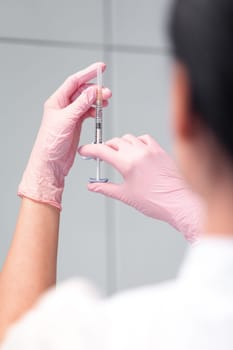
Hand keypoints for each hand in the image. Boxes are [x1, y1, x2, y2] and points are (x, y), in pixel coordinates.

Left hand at [18, 62, 111, 209]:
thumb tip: (92, 92)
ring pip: (86, 102)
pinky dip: (95, 111)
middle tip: (106, 92)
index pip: (74, 82)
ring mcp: (71, 116)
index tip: (100, 68)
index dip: (87, 73)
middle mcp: (63, 107)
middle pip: (82, 91)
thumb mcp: (66, 120)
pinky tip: (99, 111)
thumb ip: (80, 105)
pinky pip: (87, 112)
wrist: (51, 162)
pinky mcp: (76, 124)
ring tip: (106, 101)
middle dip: (95, 89)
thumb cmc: (50, 143)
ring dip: (96, 100)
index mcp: (56, 102)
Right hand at [79, 134, 203, 241]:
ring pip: (129, 138)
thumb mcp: (125, 195)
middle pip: (114, 142)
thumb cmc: (156, 201)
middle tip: (100, 155)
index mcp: (128, 164)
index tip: (84, 151)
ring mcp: (150, 150)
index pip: (102, 151)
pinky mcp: (160, 151)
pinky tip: (136, 150)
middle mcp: (139, 153)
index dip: (90, 149)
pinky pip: (145, 138)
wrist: (179, 202)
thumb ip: (106, 188)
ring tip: (118, 153)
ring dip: (120, 143)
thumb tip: (93, 186)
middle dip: (104, 148)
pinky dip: (136, 141)